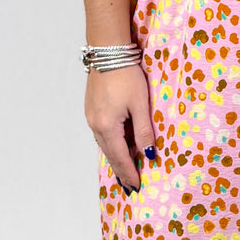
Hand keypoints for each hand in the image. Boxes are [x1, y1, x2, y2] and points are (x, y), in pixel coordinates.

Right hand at [84, 64, 156, 193]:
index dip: (129, 172)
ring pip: (104, 144)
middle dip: (121, 170)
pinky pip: (101, 134)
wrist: (107, 52)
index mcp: (107, 126)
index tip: (136, 187)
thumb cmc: (126, 75)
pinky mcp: (91, 109)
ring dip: (115, 158)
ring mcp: (91, 116)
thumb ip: (144, 131)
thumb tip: (149, 154)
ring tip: (125, 170)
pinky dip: (110, 144)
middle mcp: (95, 124)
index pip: (120, 157)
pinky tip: (117, 146)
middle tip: (130, 185)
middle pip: (109, 154)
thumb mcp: (140, 104)